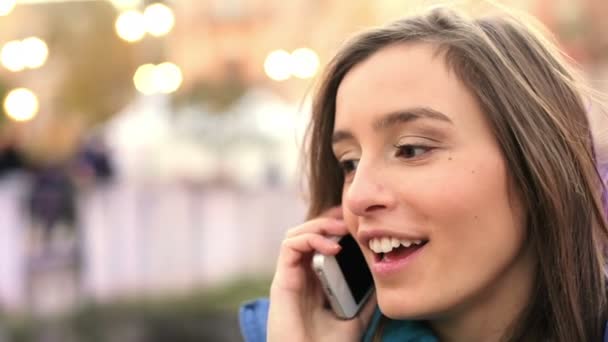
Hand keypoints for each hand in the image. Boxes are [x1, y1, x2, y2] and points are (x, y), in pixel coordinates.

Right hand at [267, 206, 376, 341]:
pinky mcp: (281, 281)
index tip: (358, 223)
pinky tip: (332, 247)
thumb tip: (382, 277)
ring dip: (318, 225)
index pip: (320, 243)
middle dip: (328, 221)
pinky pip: (289, 246)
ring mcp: (290, 277)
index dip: (336, 228)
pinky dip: (310, 239)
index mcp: (315, 282)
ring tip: (342, 229)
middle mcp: (300, 276)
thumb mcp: (355, 317)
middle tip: (350, 219)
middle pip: (307, 234)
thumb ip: (363, 297)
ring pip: (295, 234)